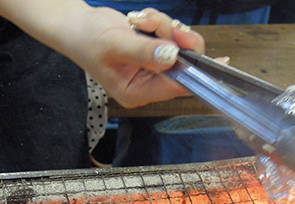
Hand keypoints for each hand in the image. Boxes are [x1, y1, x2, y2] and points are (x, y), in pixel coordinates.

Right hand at [62, 7, 204, 107]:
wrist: (77, 25)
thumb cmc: (88, 40)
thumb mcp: (115, 45)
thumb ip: (144, 52)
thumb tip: (172, 56)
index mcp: (136, 92)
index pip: (174, 86)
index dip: (195, 73)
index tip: (218, 63)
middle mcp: (147, 84)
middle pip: (181, 64)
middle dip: (176, 39)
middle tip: (166, 25)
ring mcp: (151, 67)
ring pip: (179, 46)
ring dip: (164, 27)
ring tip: (140, 21)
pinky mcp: (153, 52)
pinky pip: (171, 36)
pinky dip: (160, 23)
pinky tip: (141, 21)